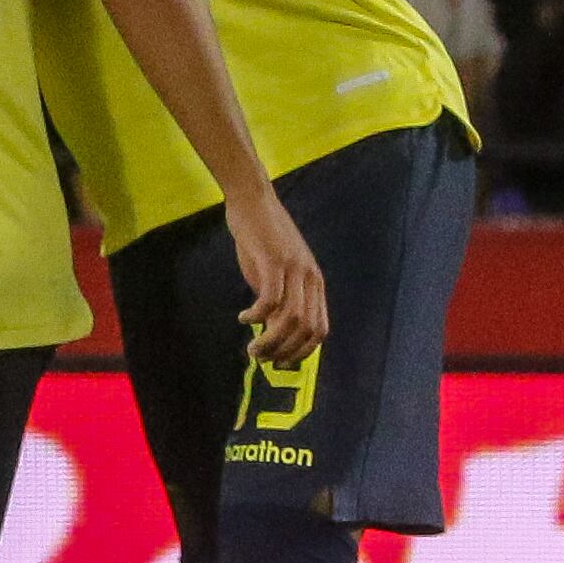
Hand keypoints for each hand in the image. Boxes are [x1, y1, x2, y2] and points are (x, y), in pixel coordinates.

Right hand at [222, 184, 328, 365]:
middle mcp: (309, 278)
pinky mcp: (273, 260)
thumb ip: (281, 299)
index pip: (320, 329)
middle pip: (306, 329)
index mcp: (315, 283)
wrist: (253, 201)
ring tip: (252, 348)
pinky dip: (257, 316)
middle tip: (261, 357)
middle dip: (284, 351)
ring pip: (289, 319)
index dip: (302, 352)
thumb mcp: (278, 273)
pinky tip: (244, 317)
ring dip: (270, 340)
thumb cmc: (263, 238)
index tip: (281, 362)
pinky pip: (269, 299)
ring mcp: (293, 269)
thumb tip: (274, 331)